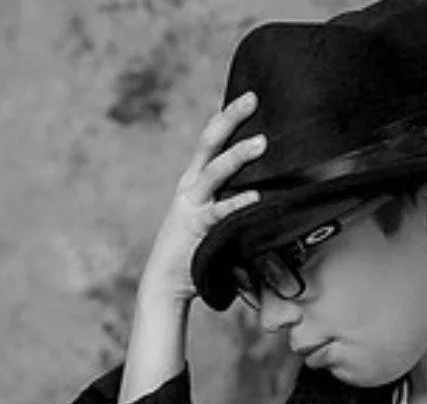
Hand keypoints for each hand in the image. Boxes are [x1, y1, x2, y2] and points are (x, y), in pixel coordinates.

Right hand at [138, 91, 265, 303]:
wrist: (165, 283)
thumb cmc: (193, 252)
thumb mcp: (209, 218)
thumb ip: (226, 200)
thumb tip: (262, 192)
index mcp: (193, 180)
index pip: (210, 140)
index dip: (226, 116)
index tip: (248, 97)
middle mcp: (190, 186)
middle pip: (210, 142)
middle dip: (230, 117)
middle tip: (253, 98)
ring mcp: (191, 205)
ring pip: (215, 171)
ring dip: (238, 155)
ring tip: (262, 143)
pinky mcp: (196, 229)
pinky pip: (219, 213)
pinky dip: (237, 204)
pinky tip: (255, 197)